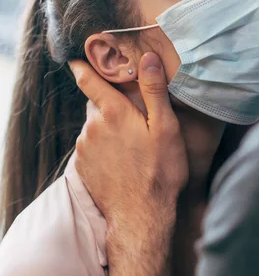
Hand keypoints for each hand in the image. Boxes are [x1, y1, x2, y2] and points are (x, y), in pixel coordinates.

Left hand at [69, 52, 187, 263]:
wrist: (141, 216)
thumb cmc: (160, 171)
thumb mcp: (166, 128)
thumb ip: (155, 90)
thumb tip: (148, 58)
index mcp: (113, 112)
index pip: (89, 80)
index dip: (82, 68)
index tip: (76, 60)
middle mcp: (92, 127)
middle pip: (96, 105)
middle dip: (109, 105)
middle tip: (131, 116)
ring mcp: (85, 149)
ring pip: (93, 127)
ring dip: (106, 129)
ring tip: (130, 144)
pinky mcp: (82, 168)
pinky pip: (90, 148)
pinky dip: (101, 148)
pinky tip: (121, 160)